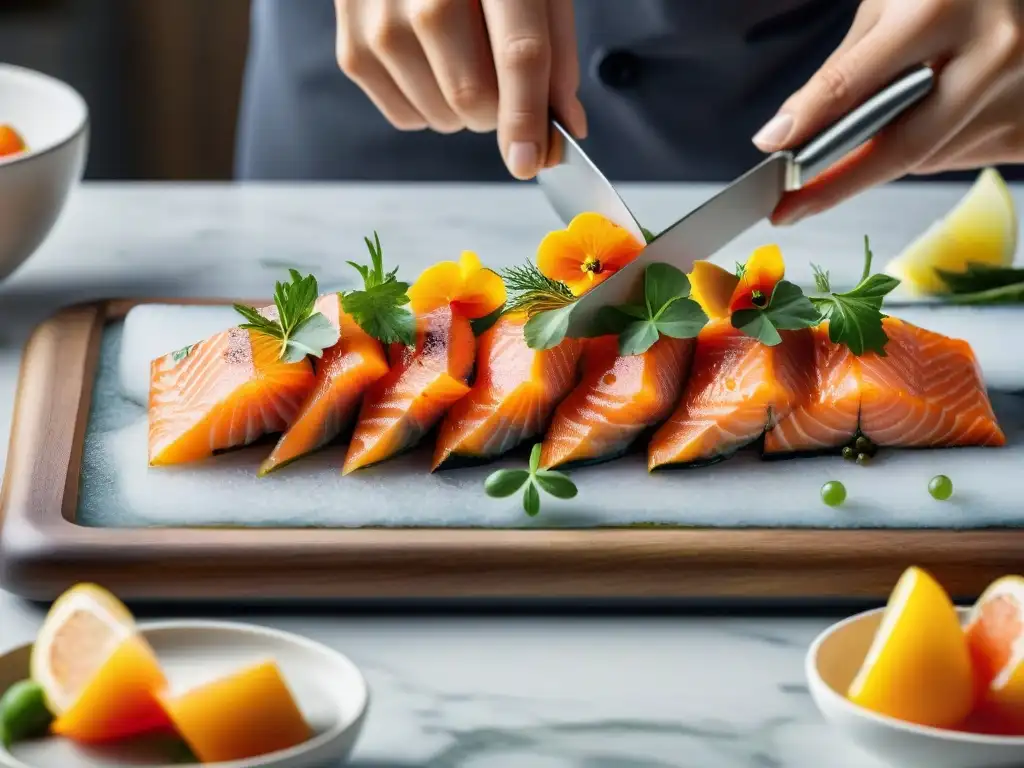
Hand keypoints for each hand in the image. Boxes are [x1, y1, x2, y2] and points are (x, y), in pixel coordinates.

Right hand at [334, 0, 586, 179]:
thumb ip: (556, 52)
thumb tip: (564, 126)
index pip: (518, 52)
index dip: (527, 115)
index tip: (530, 159)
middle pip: (472, 96)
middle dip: (499, 112)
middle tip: (501, 83)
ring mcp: (381, 22)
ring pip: (440, 116)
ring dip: (463, 110)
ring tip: (459, 58)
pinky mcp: (353, 50)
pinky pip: (407, 118)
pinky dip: (429, 106)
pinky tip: (428, 62)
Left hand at [754, 0, 1023, 224]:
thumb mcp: (890, 5)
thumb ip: (845, 69)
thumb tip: (789, 132)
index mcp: (943, 10)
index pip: (856, 85)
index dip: (807, 125)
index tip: (772, 155)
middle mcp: (992, 54)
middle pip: (901, 148)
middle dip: (838, 184)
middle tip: (790, 207)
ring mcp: (1021, 93)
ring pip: (927, 160)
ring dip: (887, 156)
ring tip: (879, 125)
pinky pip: (959, 158)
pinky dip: (930, 149)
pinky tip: (929, 118)